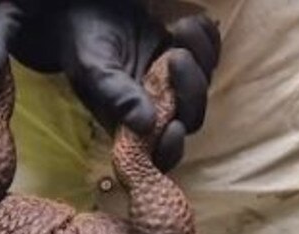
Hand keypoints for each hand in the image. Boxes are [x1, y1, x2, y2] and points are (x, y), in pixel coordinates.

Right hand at [58, 4, 219, 170]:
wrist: (92, 13)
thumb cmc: (86, 46)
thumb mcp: (94, 71)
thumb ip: (117, 97)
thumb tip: (146, 126)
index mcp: (132, 126)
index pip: (159, 154)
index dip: (171, 149)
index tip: (174, 127)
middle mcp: (158, 111)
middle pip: (192, 117)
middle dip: (191, 88)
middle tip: (176, 56)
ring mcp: (176, 87)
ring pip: (205, 84)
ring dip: (200, 55)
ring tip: (179, 29)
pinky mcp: (188, 59)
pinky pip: (212, 55)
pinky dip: (207, 39)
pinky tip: (187, 24)